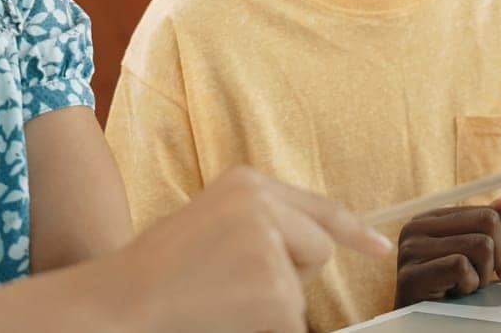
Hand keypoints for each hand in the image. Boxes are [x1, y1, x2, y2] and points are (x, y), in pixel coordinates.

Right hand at [111, 166, 391, 332]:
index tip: (380, 247)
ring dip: (269, 305)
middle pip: (315, 249)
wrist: (120, 303)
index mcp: (245, 183)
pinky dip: (263, 326)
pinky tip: (222, 315)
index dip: (352, 230)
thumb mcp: (209, 224)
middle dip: (289, 275)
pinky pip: (291, 322)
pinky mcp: (276, 290)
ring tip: (215, 300)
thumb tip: (312, 246)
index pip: (315, 206)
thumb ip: (258, 225)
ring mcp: (271, 245)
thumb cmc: (156, 274)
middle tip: (228, 286)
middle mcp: (262, 203)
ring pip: (299, 290)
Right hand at [393, 194, 500, 307]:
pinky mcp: (411, 276)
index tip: (498, 268)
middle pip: (488, 223)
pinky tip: (455, 294)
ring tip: (466, 285)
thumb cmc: (451, 291)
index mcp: (430, 218)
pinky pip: (462, 267)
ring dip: (483, 275)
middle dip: (499, 256)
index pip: (488, 212)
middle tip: (487, 278)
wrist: (423, 327)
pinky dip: (469, 286)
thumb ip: (493, 227)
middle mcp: (415, 227)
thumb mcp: (476, 255)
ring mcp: (410, 250)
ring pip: (481, 245)